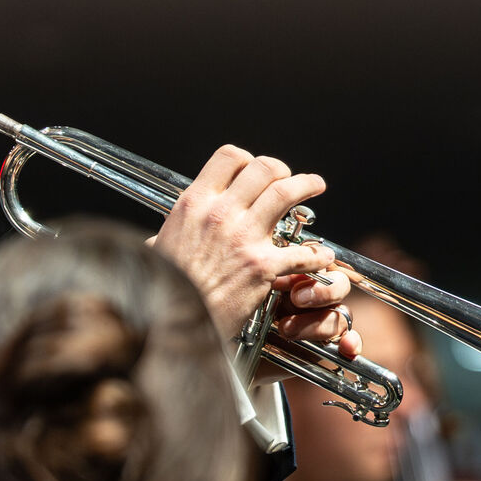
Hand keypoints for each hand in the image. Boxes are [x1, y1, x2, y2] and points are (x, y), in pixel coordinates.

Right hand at [149, 146, 356, 348]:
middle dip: (281, 170)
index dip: (247, 161)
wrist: (170, 322)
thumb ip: (168, 239)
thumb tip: (159, 242)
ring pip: (286, 193)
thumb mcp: (159, 250)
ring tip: (316, 185)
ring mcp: (243, 237)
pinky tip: (322, 256)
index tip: (254, 172)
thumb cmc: (165, 288)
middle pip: (263, 169)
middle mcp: (219, 213)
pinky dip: (317, 254)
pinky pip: (302, 252)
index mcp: (194, 204)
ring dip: (306, 184)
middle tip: (289, 178)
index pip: (228, 158)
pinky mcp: (262, 267)